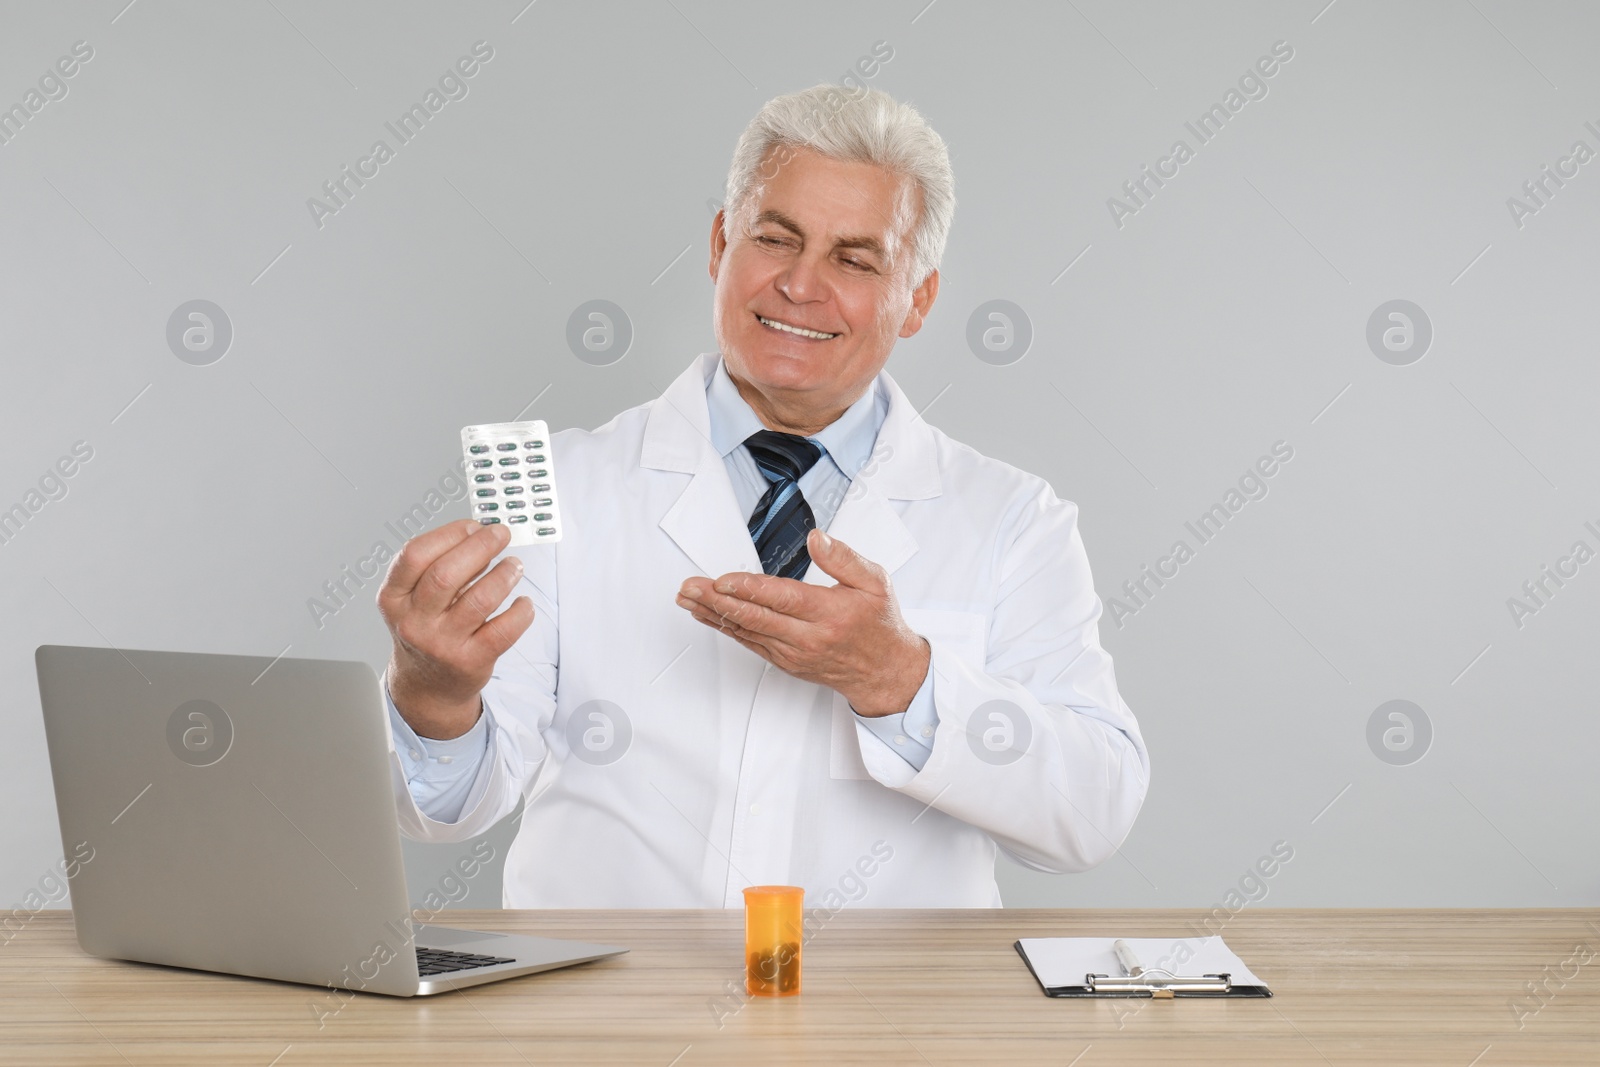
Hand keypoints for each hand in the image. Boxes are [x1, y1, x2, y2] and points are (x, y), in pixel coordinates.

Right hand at [377, 520, 533, 739]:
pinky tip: (523, 602)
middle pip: (446, 574)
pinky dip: (520, 611)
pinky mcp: (470, 661)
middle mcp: (413, 621)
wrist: (428, 685)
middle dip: (480, 547)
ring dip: (504, 575)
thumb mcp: (413, 598)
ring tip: (514, 566)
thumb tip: (480, 534)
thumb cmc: (426, 631)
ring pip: (479, 600)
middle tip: (501, 535)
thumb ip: (438, 566)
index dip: (449, 534)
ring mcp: (441, 644)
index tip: (473, 526)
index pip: (415, 555)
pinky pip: (503, 630)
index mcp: (394, 598)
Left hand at [675, 528, 929, 715]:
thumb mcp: (876, 582)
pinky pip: (751, 643)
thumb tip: (817, 538)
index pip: (784, 599)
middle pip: (756, 618)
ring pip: (747, 632)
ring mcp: (794, 653)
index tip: (723, 580)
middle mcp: (808, 637)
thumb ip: (844, 558)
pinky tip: (710, 616)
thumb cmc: (879, 624)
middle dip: (718, 601)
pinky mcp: (786, 662)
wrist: (885, 672)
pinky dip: (727, 628)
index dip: (750, 589)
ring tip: (688, 599)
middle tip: (690, 588)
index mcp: (830, 614)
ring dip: (714, 614)